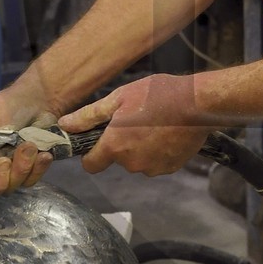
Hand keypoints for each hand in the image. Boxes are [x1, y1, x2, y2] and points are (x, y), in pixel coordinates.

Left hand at [59, 74, 212, 177]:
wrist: (198, 104)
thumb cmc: (156, 95)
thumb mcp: (119, 98)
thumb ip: (89, 116)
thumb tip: (64, 126)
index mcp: (114, 146)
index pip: (91, 165)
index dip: (92, 154)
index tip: (99, 141)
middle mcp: (131, 163)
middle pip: (118, 160)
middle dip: (122, 145)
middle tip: (135, 122)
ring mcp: (152, 168)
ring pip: (138, 162)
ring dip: (141, 149)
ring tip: (155, 125)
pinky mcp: (170, 168)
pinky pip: (156, 163)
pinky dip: (159, 153)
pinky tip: (167, 134)